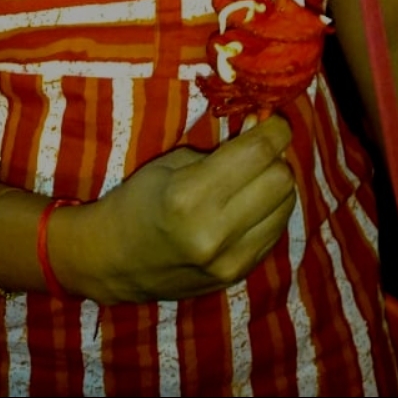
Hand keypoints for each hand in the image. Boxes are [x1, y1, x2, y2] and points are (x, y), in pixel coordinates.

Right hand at [60, 115, 296, 304]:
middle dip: (276, 157)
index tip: (272, 120)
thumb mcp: (172, 162)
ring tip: (251, 181)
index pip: (258, 152)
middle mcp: (215, 231)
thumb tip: (266, 131)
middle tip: (257, 152)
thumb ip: (222, 149)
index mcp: (189, 195)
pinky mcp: (238, 277)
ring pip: (286, 207)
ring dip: (275, 187)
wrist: (112, 261)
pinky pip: (275, 233)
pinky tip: (247, 208)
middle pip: (281, 180)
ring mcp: (229, 260)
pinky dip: (269, 213)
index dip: (275, 130)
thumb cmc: (137, 200)